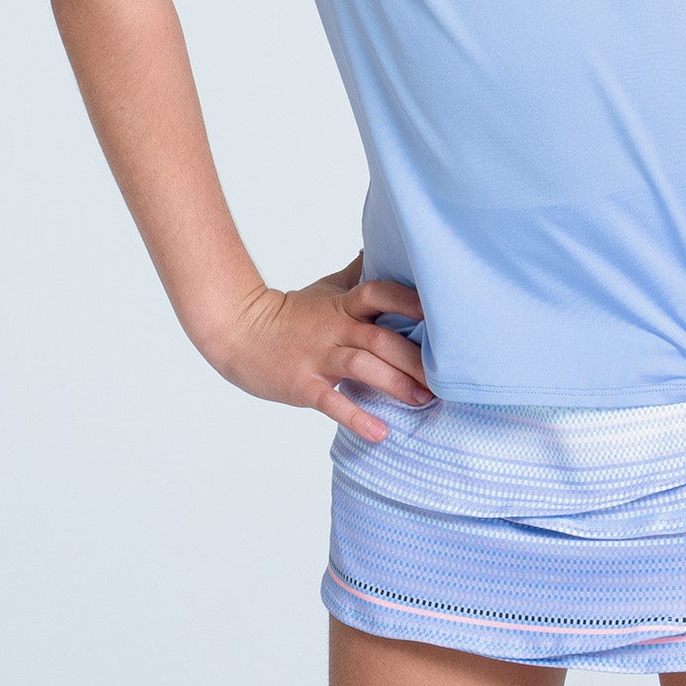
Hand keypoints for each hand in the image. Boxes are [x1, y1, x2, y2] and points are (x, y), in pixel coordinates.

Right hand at [208, 250, 432, 442]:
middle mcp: (335, 329)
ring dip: (395, 384)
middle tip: (447, 377)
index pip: (379, 293)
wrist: (238, 331)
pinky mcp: (303, 385)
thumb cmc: (290, 313)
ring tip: (423, 400)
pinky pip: (332, 402)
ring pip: (362, 367)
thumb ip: (358, 276)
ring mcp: (319, 357)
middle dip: (415, 358)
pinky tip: (380, 433)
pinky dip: (357, 418)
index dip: (408, 300)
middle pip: (380, 338)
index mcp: (343, 305)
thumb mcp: (326, 290)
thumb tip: (384, 252)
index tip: (442, 312)